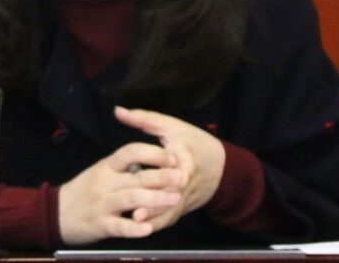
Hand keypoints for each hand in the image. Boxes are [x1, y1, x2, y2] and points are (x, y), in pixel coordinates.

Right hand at [58, 141, 184, 245]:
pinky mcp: (100, 224)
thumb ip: (122, 165)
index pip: (130, 152)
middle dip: (162, 176)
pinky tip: (148, 228)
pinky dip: (134, 228)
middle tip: (182, 177)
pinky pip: (119, 226)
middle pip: (136, 176)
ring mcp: (102, 204)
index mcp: (107, 166)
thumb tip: (151, 157)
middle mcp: (104, 182)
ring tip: (175, 199)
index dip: (152, 153)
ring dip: (155, 199)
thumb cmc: (84, 191)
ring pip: (132, 199)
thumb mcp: (100, 171)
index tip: (171, 156)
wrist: (56, 212)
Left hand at [114, 106, 225, 228]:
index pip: (175, 165)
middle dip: (154, 200)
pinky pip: (170, 217)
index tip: (144, 173)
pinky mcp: (182, 206)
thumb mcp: (170, 126)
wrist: (220, 166)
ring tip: (135, 220)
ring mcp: (185, 195)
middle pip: (170, 191)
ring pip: (170, 208)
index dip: (162, 171)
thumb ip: (143, 119)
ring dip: (154, 216)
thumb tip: (118, 111)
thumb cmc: (193, 142)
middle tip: (134, 209)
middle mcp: (186, 179)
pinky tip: (140, 227)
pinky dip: (157, 223)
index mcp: (185, 156)